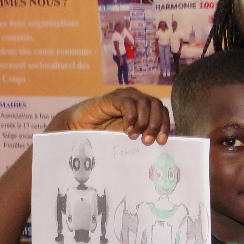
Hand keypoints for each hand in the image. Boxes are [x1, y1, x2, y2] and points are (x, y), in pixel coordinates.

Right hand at [46, 88, 170, 144]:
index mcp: (143, 107)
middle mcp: (136, 98)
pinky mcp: (111, 98)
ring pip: (144, 102)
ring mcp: (124, 96)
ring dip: (143, 122)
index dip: (164, 125)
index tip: (161, 142)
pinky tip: (126, 130)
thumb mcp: (129, 137)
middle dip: (155, 124)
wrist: (79, 128)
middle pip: (157, 105)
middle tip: (147, 141)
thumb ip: (142, 136)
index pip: (162, 110)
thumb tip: (160, 147)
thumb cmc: (104, 134)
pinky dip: (131, 117)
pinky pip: (127, 103)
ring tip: (134, 136)